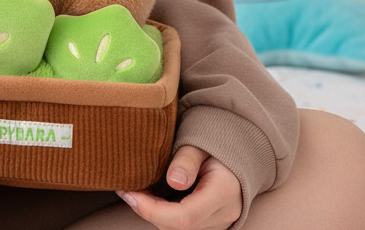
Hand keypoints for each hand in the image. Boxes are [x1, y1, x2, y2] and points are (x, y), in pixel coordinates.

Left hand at [116, 146, 241, 229]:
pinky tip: (149, 195)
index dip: (152, 211)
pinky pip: (182, 225)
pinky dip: (162, 213)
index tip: (129, 193)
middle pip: (179, 227)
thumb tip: (174, 181)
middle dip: (147, 210)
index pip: (185, 216)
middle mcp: (224, 214)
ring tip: (134, 189)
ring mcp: (219, 222)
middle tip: (125, 188)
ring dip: (152, 213)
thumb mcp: (200, 143)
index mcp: (223, 193)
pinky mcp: (210, 223)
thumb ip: (187, 160)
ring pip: (178, 229)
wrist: (239, 153)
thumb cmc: (216, 143)